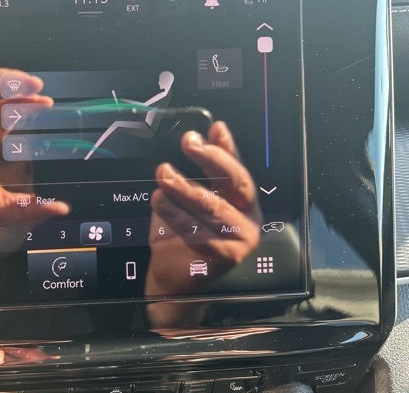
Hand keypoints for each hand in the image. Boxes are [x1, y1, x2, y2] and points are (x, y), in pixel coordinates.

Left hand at [145, 121, 261, 326]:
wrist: (174, 278)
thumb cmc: (182, 235)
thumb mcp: (189, 198)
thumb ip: (199, 172)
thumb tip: (200, 136)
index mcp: (243, 201)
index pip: (237, 168)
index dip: (228, 147)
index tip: (213, 128)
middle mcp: (249, 217)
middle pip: (235, 183)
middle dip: (211, 159)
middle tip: (189, 143)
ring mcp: (241, 238)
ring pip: (213, 206)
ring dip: (186, 187)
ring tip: (164, 174)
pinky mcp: (227, 255)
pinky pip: (198, 230)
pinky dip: (175, 214)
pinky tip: (159, 200)